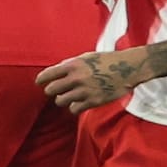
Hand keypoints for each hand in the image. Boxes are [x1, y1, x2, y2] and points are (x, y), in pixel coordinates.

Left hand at [35, 47, 149, 113]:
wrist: (127, 68)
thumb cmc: (107, 60)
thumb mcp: (87, 57)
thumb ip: (71, 64)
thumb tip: (55, 72)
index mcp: (74, 64)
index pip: (49, 74)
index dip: (41, 79)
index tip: (39, 82)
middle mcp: (77, 78)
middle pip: (51, 90)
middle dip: (52, 90)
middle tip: (57, 90)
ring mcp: (84, 91)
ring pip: (61, 101)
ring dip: (63, 99)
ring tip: (70, 96)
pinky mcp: (93, 101)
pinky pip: (74, 109)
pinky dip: (74, 107)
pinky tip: (79, 102)